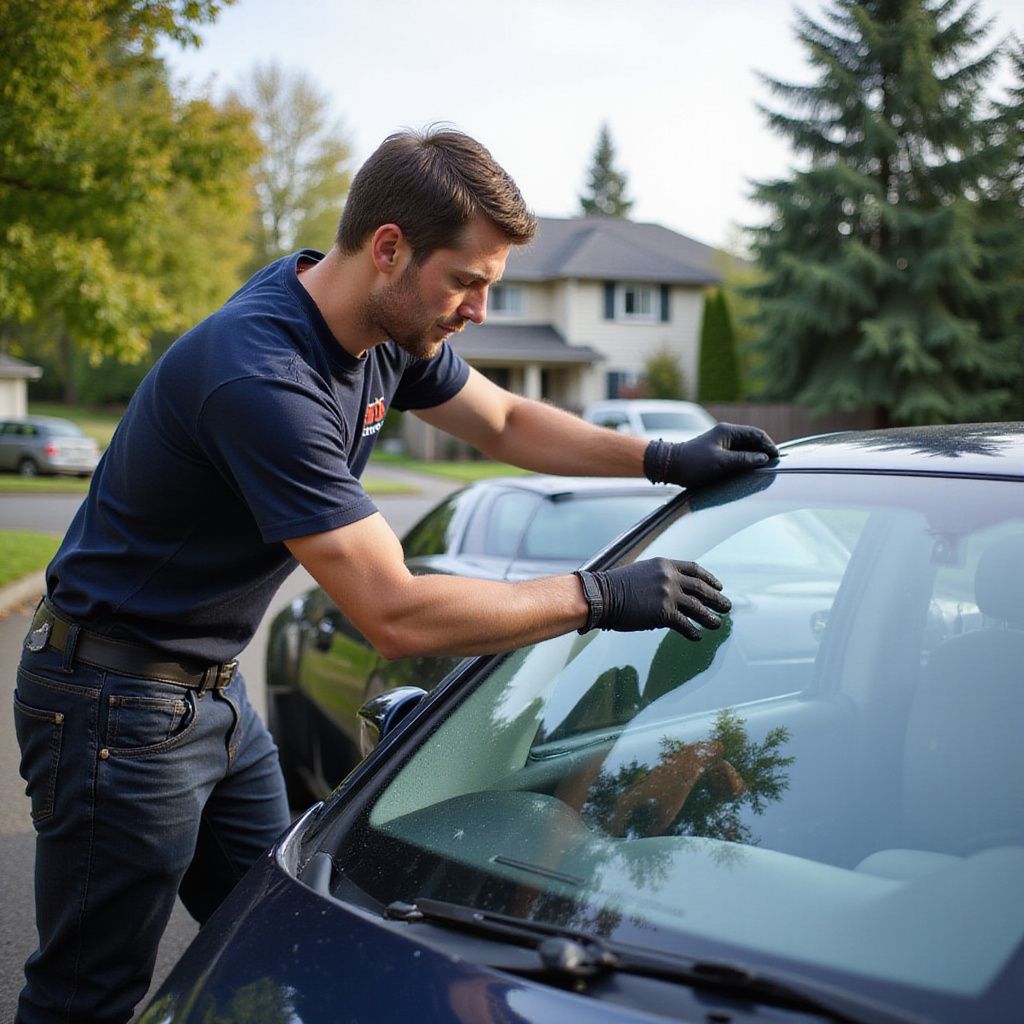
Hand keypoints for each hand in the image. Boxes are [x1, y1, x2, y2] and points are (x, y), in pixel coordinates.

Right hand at [576, 558, 730, 639]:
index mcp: (664, 564)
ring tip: (718, 623)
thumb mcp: (641, 572)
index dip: (709, 579)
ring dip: (711, 617)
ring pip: (698, 608)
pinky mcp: (664, 614)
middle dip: (716, 598)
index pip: (695, 569)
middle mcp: (670, 578)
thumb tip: (673, 588)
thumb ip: (659, 577)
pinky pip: (686, 624)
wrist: (600, 597)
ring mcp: (668, 595)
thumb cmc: (615, 587)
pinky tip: (697, 636)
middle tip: (727, 606)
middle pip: (701, 588)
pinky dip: (694, 631)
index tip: (718, 586)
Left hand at [645, 423, 777, 488]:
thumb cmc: (693, 464)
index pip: (756, 434)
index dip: (768, 445)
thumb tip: (763, 458)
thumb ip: (744, 460)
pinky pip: (736, 455)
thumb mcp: (721, 463)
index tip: (776, 458)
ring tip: (764, 469)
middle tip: (773, 465)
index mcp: (727, 431)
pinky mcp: (717, 453)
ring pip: (745, 448)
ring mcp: (721, 443)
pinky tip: (749, 470)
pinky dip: (745, 461)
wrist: (670, 466)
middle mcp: (725, 435)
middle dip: (763, 451)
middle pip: (752, 441)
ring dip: (754, 457)